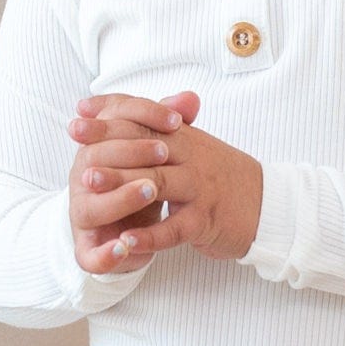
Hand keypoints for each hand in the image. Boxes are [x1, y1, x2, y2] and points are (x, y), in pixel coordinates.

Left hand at [66, 90, 263, 272]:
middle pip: (144, 146)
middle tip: (75, 145)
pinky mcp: (205, 221)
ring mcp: (199, 189)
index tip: (79, 114)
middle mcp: (191, 158)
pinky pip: (173, 228)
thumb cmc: (220, 176)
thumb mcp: (192, 145)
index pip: (144, 120)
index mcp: (185, 138)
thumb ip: (158, 126)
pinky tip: (125, 240)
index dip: (111, 116)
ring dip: (120, 184)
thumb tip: (117, 105)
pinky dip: (149, 236)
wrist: (268, 205)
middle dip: (107, 145)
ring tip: (87, 187)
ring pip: (156, 182)